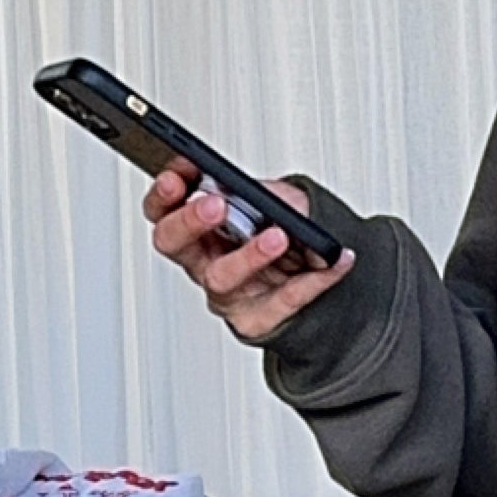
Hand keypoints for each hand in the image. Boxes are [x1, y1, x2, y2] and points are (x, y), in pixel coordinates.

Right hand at [145, 163, 352, 344]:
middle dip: (189, 220)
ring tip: (278, 235)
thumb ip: (265, 194)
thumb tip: (257, 196)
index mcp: (198, 228)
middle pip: (172, 243)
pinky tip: (335, 260)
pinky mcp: (255, 319)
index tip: (178, 176)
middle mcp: (204, 261)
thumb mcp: (280, 201)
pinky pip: (280, 302)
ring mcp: (226, 293)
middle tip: (215, 204)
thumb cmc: (287, 234)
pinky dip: (312, 281)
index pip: (162, 210)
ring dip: (249, 254)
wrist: (317, 275)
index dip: (163, 194)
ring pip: (220, 278)